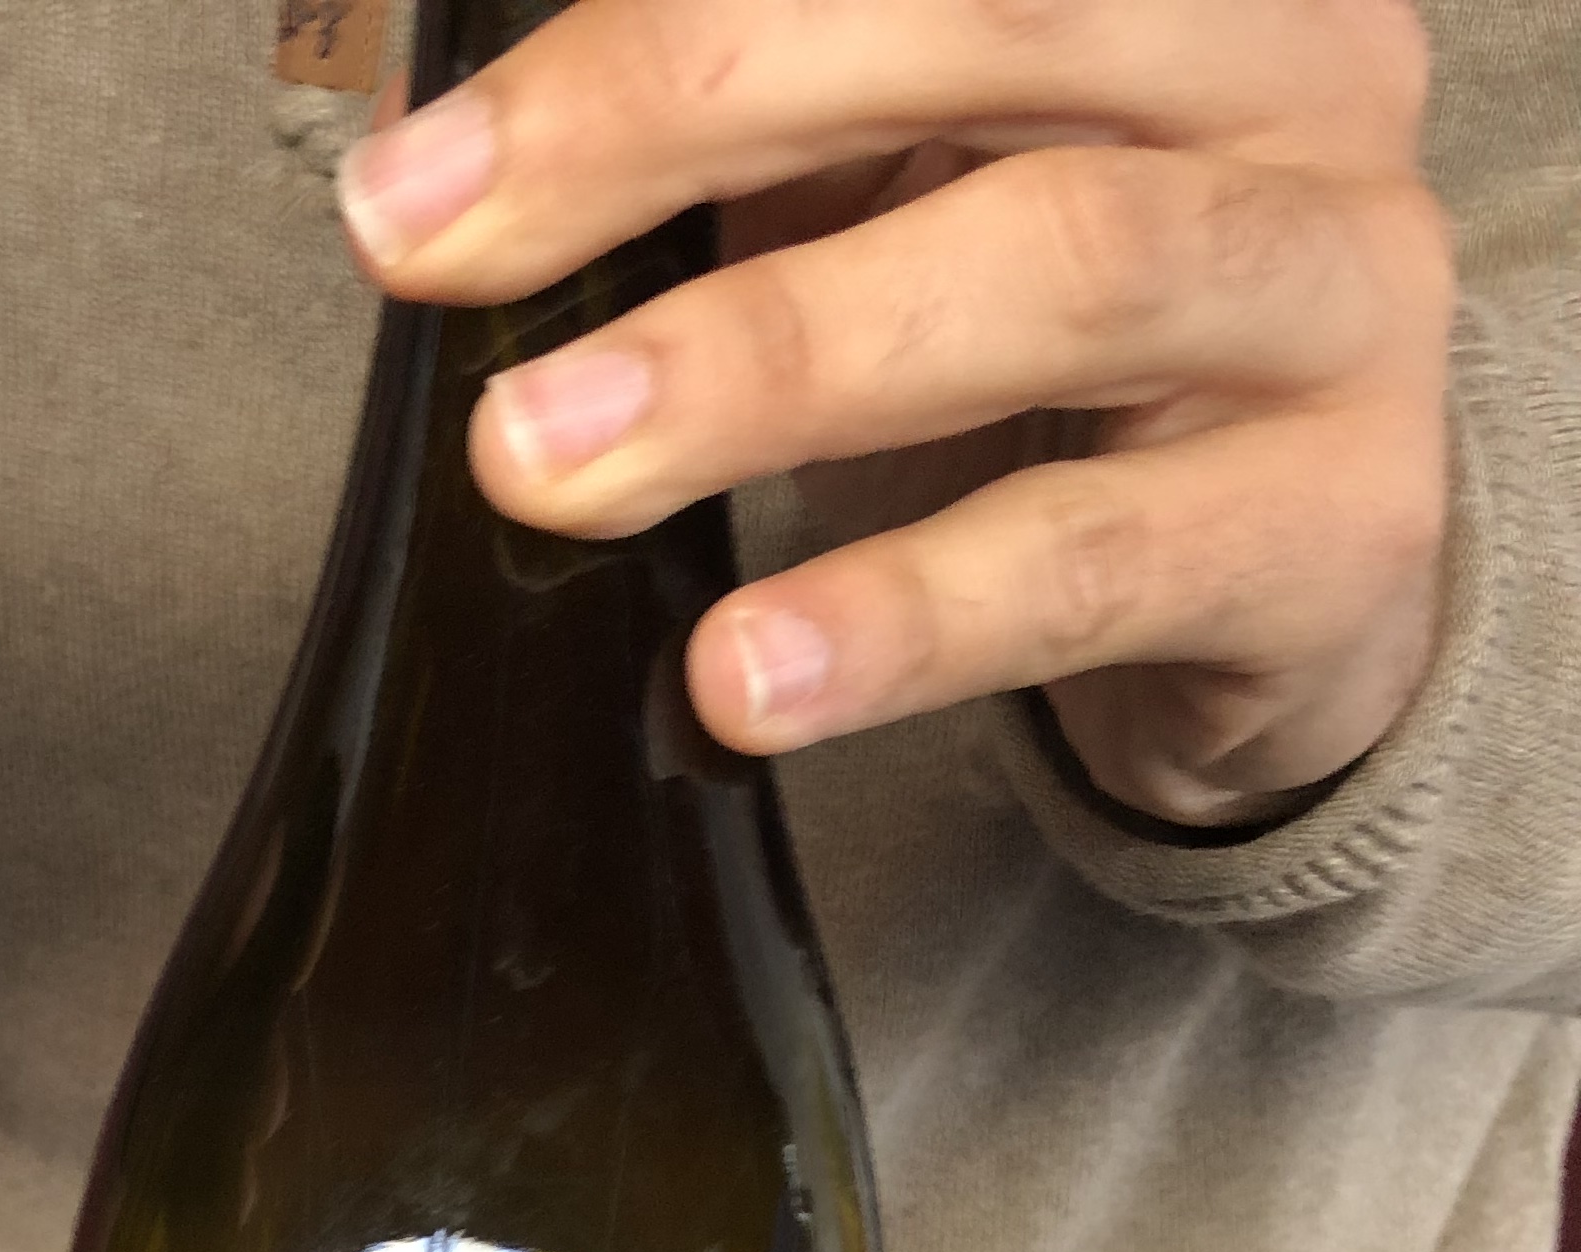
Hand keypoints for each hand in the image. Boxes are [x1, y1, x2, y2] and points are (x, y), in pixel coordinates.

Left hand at [338, 0, 1454, 826]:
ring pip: (1059, 274)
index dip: (657, 34)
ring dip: (768, 365)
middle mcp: (1295, 73)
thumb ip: (756, 138)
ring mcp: (1341, 290)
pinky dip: (900, 619)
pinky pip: (1092, 560)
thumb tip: (458, 183)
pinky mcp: (1341, 522)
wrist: (1293, 579)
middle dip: (677, 125)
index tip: (425, 176)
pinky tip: (744, 671)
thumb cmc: (1062, 354)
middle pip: (988, 28)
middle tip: (440, 262)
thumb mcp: (916, 187)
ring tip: (550, 466)